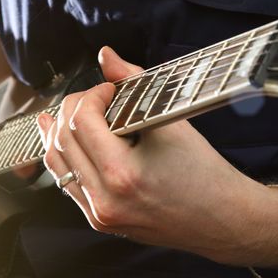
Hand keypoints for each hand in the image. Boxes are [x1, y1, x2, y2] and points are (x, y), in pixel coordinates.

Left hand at [37, 47, 275, 262]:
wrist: (221, 221)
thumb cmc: (204, 174)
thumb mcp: (171, 125)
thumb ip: (135, 84)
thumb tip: (107, 56)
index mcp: (123, 174)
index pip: (82, 121)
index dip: (91, 95)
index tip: (108, 90)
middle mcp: (105, 199)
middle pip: (63, 140)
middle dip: (73, 109)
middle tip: (93, 98)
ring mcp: (99, 214)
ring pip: (56, 163)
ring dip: (57, 131)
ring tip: (61, 112)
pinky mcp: (100, 220)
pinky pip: (67, 183)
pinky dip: (64, 157)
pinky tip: (62, 141)